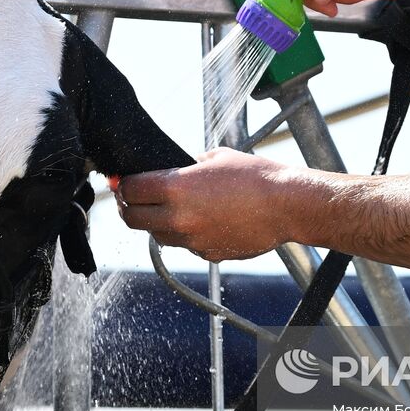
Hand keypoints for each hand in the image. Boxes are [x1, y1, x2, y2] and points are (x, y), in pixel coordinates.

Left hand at [115, 148, 316, 261]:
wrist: (286, 206)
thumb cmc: (256, 177)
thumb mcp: (216, 157)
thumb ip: (187, 164)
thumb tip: (172, 167)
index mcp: (175, 187)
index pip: (130, 191)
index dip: (123, 185)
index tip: (123, 182)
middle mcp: (178, 217)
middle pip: (132, 218)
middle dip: (128, 207)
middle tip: (132, 198)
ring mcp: (192, 240)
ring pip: (156, 234)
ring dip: (155, 222)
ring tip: (167, 208)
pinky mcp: (206, 253)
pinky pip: (183, 245)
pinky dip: (184, 234)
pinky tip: (200, 219)